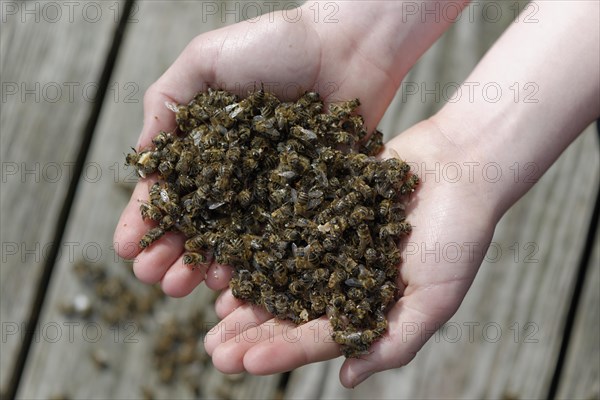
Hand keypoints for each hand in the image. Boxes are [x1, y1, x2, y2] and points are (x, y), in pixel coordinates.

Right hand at [113, 3, 433, 295]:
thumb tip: (143, 161)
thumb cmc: (272, 45)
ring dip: (207, 265)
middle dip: (171, 253)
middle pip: (197, 223)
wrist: (345, 46)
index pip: (169, 190)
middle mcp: (236, 174)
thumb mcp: (202, 62)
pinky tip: (236, 281)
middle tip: (153, 279)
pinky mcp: (308, 198)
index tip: (127, 249)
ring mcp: (272, 190)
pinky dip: (257, 262)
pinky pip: (279, 238)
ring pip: (234, 239)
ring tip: (186, 286)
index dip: (146, 219)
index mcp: (206, 146)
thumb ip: (165, 105)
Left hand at [204, 119, 499, 386]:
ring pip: (279, 271)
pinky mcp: (321, 204)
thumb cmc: (458, 233)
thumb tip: (347, 380)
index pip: (318, 336)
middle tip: (213, 352)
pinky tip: (229, 255)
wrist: (462, 163)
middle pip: (289, 310)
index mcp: (367, 305)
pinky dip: (256, 241)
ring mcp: (329, 241)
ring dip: (247, 292)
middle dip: (252, 332)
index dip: (282, 351)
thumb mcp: (436, 297)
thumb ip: (396, 341)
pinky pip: (281, 225)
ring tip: (211, 311)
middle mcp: (343, 277)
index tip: (244, 362)